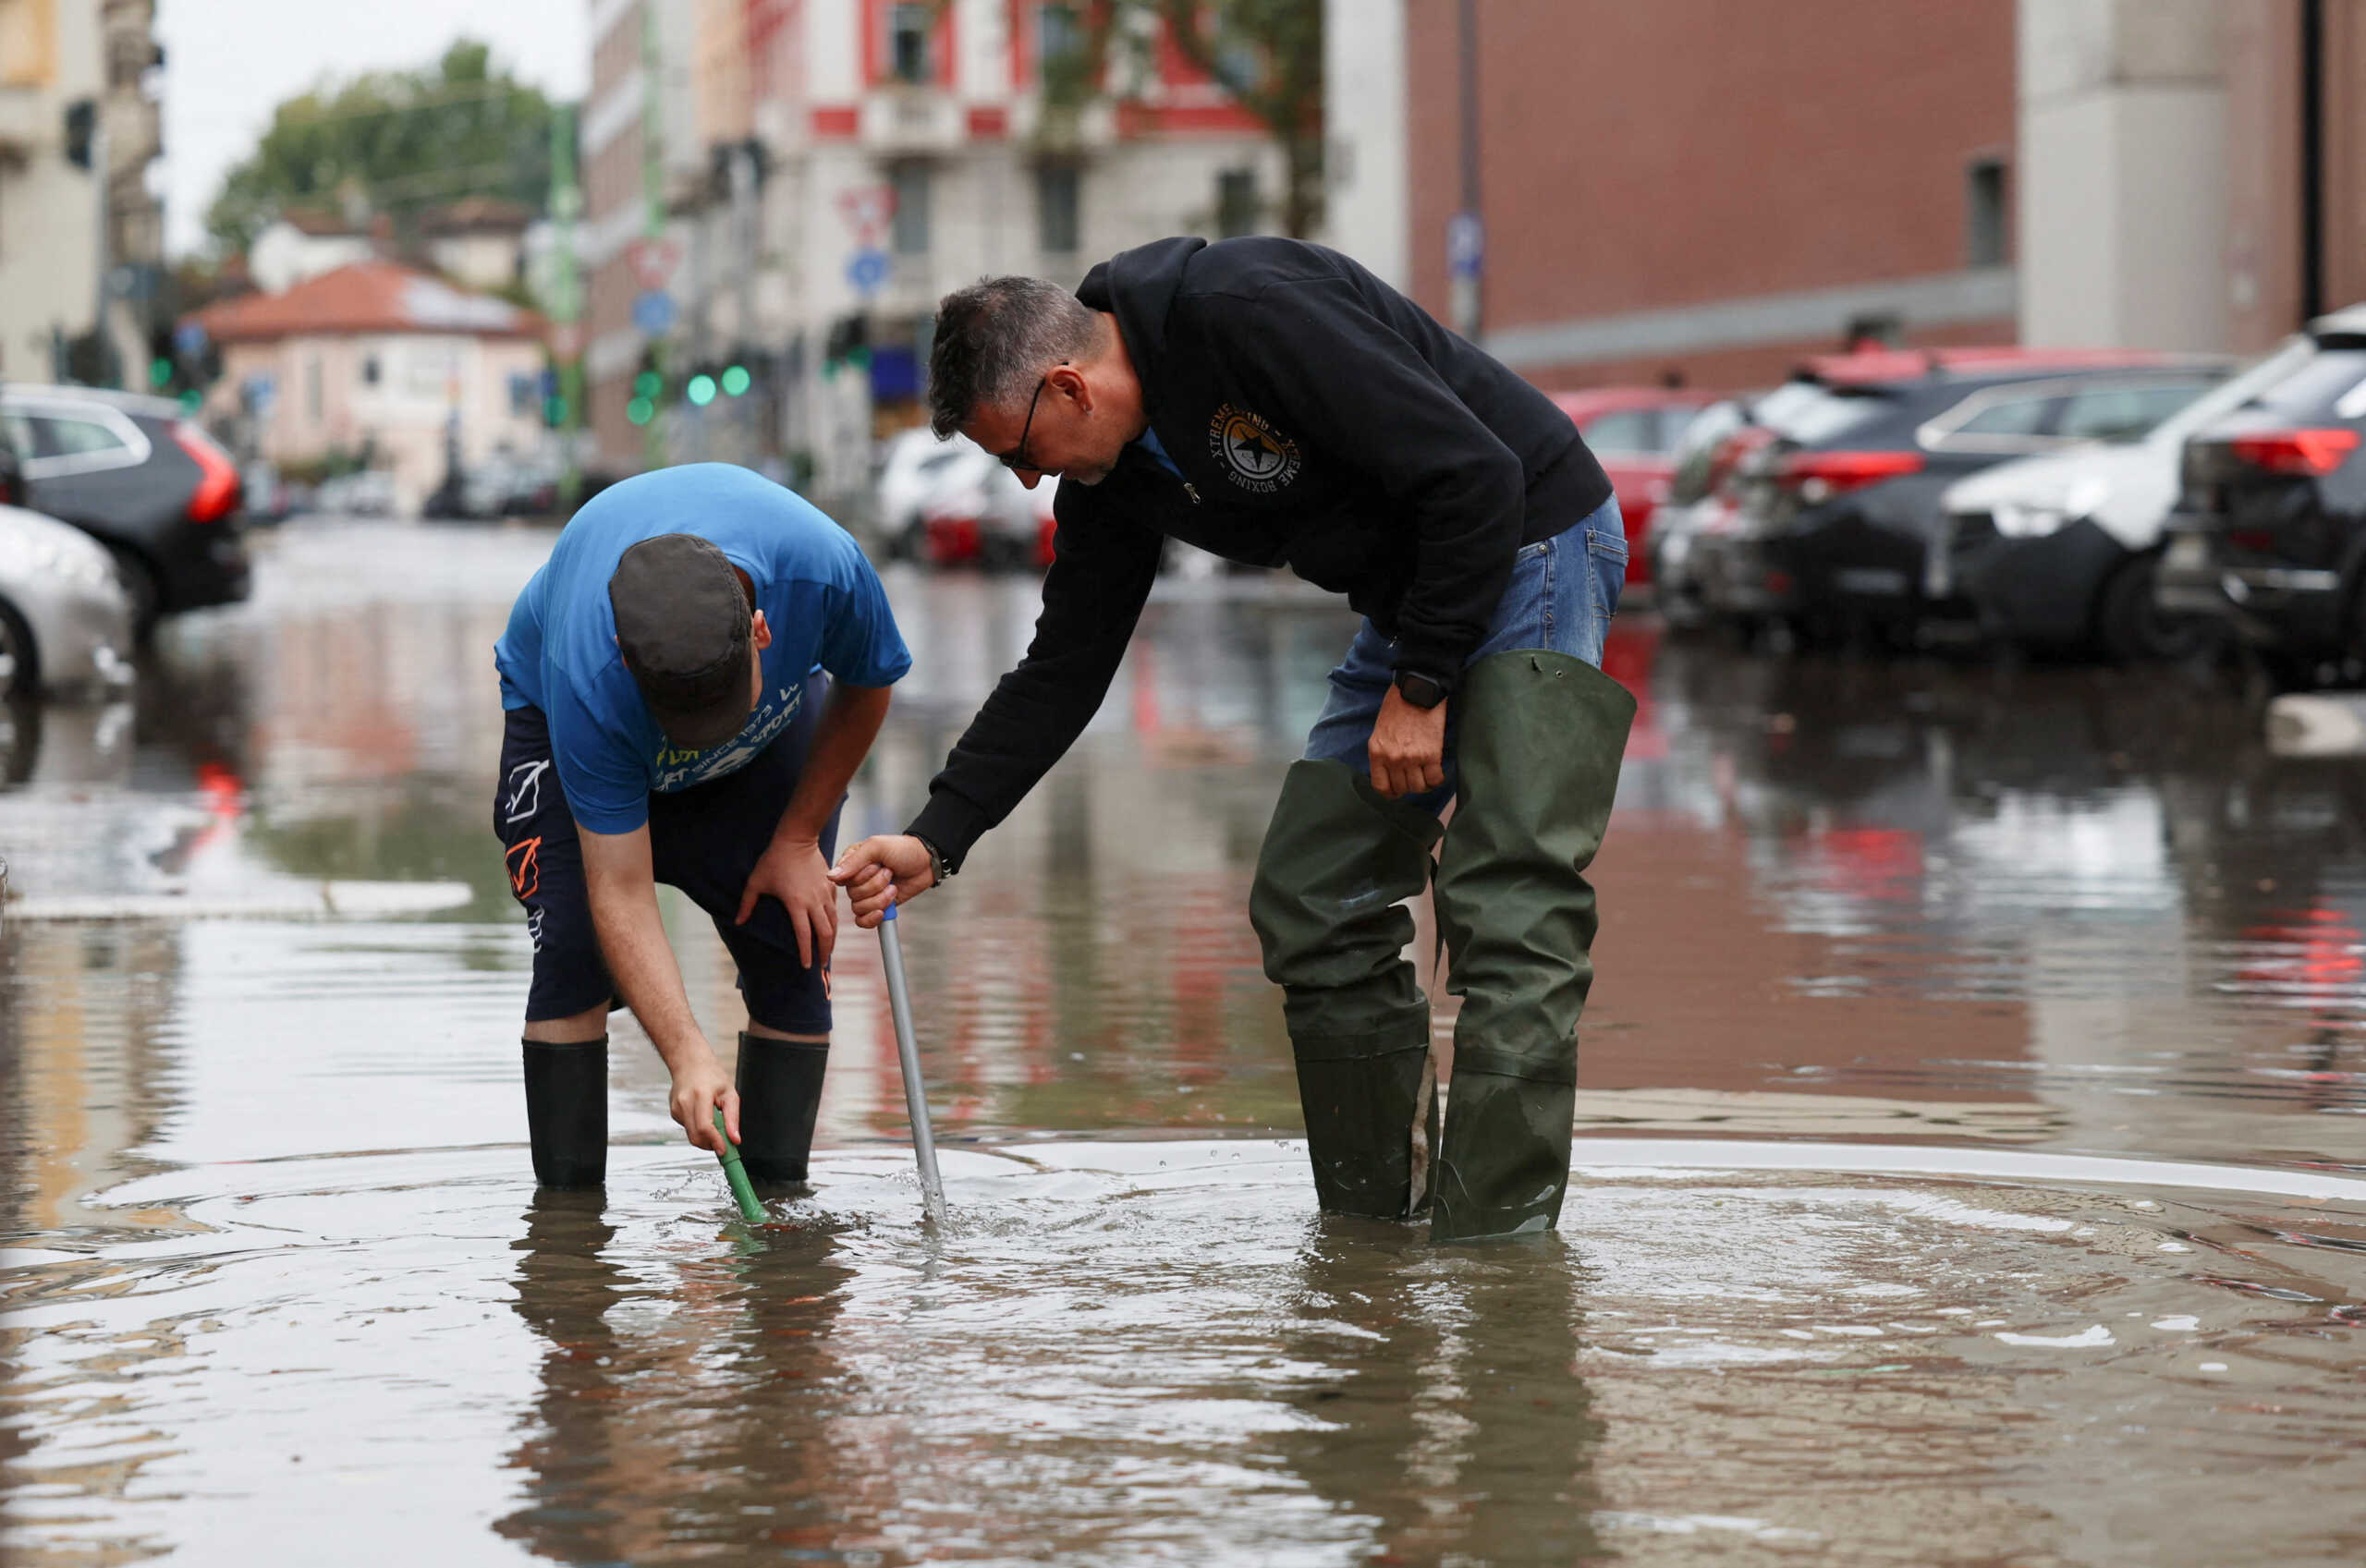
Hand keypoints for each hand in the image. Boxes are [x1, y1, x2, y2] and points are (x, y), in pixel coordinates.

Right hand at [669, 1049, 737, 1153]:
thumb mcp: (729, 1093)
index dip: (715, 1142)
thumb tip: (735, 1139)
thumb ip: (732, 1118)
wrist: (689, 1062)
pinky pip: (688, 1128)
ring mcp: (676, 1108)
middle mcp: (684, 1103)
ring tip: (715, 1123)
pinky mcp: (673, 1112)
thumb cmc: (711, 1075)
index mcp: (700, 1096)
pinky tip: (703, 1115)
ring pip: (691, 1135)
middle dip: (711, 1144)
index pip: (705, 1127)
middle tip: (724, 1143)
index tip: (724, 1150)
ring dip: (705, 1137)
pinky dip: (698, 1129)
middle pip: (696, 1136)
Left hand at [736, 837, 836, 967]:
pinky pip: (834, 908)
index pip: (804, 935)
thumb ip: (747, 904)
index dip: (806, 953)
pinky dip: (834, 921)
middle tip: (821, 965)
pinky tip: (830, 927)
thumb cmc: (774, 860)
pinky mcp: (830, 886)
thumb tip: (738, 923)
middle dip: (824, 952)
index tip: (806, 966)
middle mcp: (814, 901)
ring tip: (828, 951)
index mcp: (796, 904)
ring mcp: (825, 893)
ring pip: (834, 922)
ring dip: (832, 939)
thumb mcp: (756, 882)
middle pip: (825, 933)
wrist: (797, 839)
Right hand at [829, 834, 937, 927]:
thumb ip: (854, 861)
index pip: (842, 879)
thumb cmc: (902, 849)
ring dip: (880, 899)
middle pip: (853, 894)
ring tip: (893, 887)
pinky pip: (862, 921)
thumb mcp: (877, 847)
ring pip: (859, 908)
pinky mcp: (877, 906)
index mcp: (852, 862)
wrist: (926, 861)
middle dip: (875, 885)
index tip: (876, 865)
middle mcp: (857, 879)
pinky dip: (872, 918)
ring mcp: (867, 893)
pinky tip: (883, 911)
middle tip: (889, 872)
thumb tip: (831, 877)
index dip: (860, 876)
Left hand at [1368, 686, 1447, 798]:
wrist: (1417, 688)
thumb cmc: (1399, 705)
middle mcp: (1392, 758)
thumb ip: (1384, 751)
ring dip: (1424, 784)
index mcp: (1377, 752)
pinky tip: (1437, 771)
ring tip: (1427, 775)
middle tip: (1416, 777)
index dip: (1391, 793)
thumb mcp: (1381, 730)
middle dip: (1409, 786)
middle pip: (1402, 788)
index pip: (1380, 786)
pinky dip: (1437, 779)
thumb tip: (1391, 770)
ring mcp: (1412, 757)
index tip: (1398, 791)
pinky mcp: (1431, 754)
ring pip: (1419, 787)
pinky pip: (1435, 779)